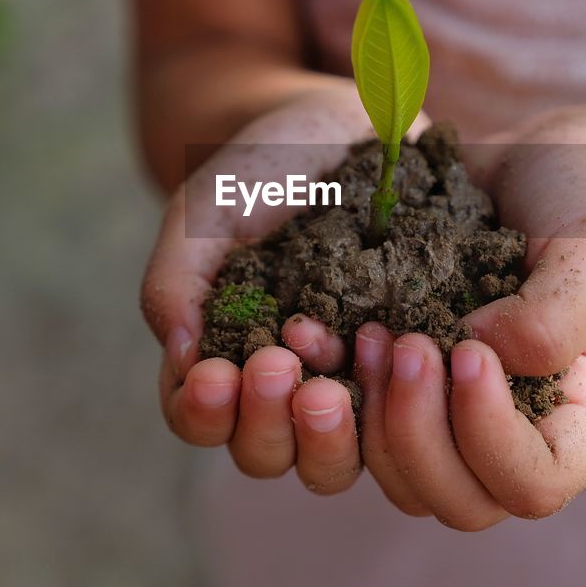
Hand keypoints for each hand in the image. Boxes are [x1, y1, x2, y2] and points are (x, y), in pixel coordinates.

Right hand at [140, 83, 429, 493]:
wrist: (336, 128)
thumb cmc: (256, 174)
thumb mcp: (204, 213)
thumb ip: (177, 282)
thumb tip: (183, 359)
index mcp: (224, 359)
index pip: (201, 420)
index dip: (207, 412)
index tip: (220, 373)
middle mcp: (287, 385)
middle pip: (269, 454)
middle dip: (270, 423)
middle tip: (281, 365)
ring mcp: (351, 381)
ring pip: (336, 458)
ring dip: (332, 431)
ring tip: (336, 373)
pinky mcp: (408, 362)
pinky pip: (407, 410)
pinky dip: (398, 392)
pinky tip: (396, 344)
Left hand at [354, 109, 585, 529]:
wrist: (538, 155)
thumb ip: (554, 317)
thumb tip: (478, 359)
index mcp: (581, 418)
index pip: (532, 484)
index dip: (488, 440)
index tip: (467, 352)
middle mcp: (517, 432)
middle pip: (455, 499)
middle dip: (414, 432)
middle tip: (403, 343)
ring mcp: (454, 414)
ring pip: (396, 474)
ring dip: (368, 415)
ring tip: (371, 332)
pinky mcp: (402, 382)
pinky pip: (355, 418)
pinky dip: (329, 382)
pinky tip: (311, 330)